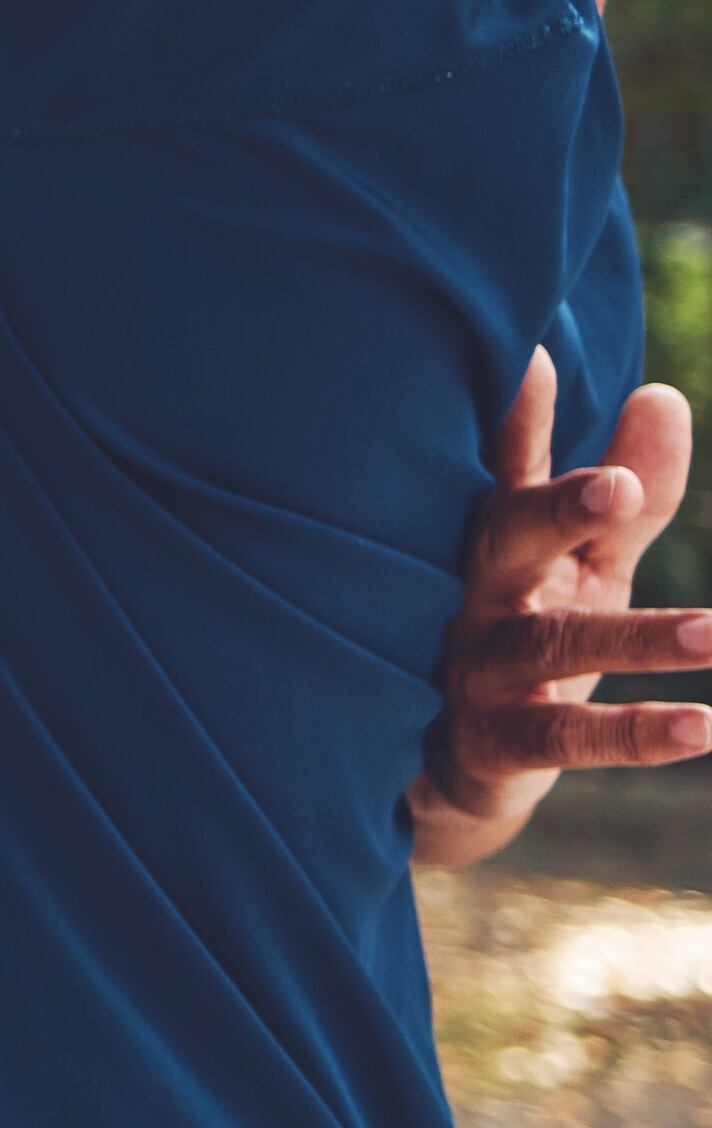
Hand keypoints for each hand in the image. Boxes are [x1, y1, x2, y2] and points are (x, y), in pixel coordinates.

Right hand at [411, 354, 707, 868]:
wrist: (441, 770)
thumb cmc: (518, 634)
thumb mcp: (577, 566)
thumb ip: (624, 496)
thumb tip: (663, 394)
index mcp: (489, 540)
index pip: (503, 469)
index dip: (515, 417)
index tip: (533, 357)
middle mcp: (467, 595)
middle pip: (505, 543)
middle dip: (558, 512)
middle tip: (618, 486)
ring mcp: (472, 671)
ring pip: (552, 647)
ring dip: (638, 640)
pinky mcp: (490, 746)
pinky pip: (565, 739)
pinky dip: (636, 735)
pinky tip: (707, 727)